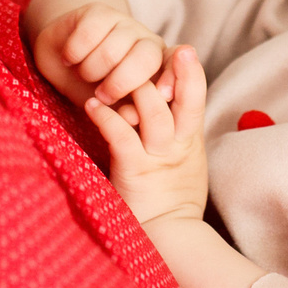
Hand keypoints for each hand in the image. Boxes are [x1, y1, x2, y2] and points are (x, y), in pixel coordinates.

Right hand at [34, 2, 168, 108]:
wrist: (60, 65)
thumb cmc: (93, 91)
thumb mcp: (114, 110)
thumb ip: (129, 113)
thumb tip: (135, 118)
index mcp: (161, 68)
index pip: (177, 68)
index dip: (173, 78)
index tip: (163, 95)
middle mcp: (148, 42)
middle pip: (147, 59)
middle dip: (120, 83)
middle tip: (101, 97)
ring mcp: (125, 23)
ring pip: (112, 50)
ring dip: (90, 70)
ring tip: (84, 75)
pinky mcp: (99, 12)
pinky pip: (89, 34)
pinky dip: (74, 53)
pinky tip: (70, 59)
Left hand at [86, 44, 210, 226]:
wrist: (167, 239)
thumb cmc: (171, 202)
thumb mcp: (186, 165)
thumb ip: (180, 137)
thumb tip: (170, 107)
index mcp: (190, 143)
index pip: (196, 100)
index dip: (192, 75)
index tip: (184, 51)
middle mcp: (177, 147)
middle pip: (185, 102)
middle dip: (180, 74)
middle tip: (171, 49)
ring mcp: (156, 158)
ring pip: (154, 113)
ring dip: (136, 89)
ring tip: (115, 71)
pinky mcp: (134, 171)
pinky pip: (121, 137)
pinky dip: (106, 117)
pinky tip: (92, 106)